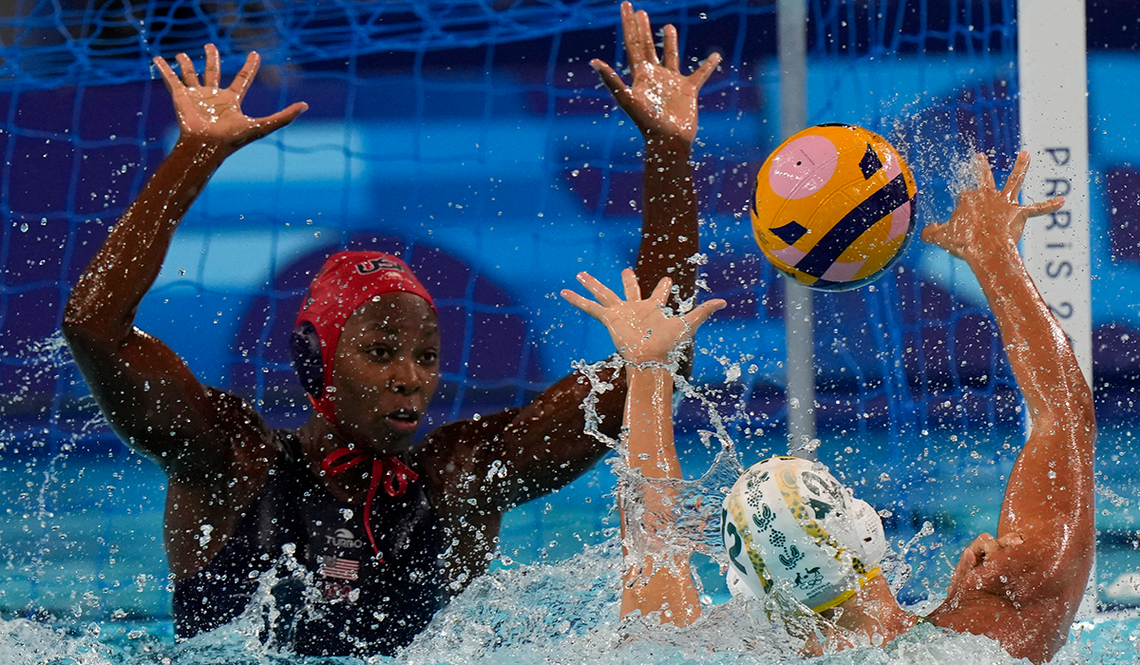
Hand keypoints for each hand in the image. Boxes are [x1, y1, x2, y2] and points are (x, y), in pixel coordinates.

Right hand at [154, 44, 307, 150]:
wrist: (206, 146)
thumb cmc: (232, 139)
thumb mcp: (262, 126)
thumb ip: (284, 117)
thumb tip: (305, 106)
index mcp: (231, 101)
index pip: (242, 80)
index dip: (249, 67)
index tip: (255, 54)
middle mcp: (214, 97)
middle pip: (213, 73)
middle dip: (211, 58)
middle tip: (210, 46)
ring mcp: (196, 97)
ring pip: (191, 75)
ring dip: (186, 64)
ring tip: (182, 54)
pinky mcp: (181, 98)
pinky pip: (171, 80)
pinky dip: (164, 69)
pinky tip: (158, 59)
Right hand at [561, 268, 724, 363]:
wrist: (650, 360)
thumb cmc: (668, 345)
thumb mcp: (688, 324)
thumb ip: (704, 312)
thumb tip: (724, 302)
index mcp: (654, 309)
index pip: (660, 294)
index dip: (664, 287)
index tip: (667, 279)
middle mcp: (635, 309)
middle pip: (630, 290)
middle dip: (627, 280)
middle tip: (624, 270)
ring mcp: (620, 313)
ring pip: (604, 294)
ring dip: (592, 284)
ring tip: (580, 274)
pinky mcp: (609, 319)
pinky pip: (590, 307)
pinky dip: (577, 300)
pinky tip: (564, 292)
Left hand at [591, 2, 720, 142]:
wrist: (668, 141)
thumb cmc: (647, 123)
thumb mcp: (627, 99)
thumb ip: (611, 80)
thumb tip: (593, 61)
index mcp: (640, 75)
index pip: (632, 43)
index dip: (629, 24)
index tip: (626, 6)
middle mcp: (654, 76)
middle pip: (647, 46)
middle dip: (643, 28)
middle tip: (640, 11)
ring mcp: (671, 82)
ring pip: (670, 56)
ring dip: (670, 41)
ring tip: (668, 26)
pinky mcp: (688, 90)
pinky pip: (700, 74)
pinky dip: (708, 65)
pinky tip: (715, 56)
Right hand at [921, 152, 1063, 263]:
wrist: (985, 248)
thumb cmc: (962, 243)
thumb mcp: (939, 237)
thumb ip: (930, 233)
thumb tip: (925, 233)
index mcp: (967, 198)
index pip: (963, 198)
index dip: (961, 211)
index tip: (960, 226)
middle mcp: (987, 195)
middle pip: (984, 177)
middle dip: (981, 166)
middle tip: (980, 158)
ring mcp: (1004, 202)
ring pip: (1014, 180)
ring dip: (1021, 167)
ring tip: (1026, 154)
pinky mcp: (1019, 213)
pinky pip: (1037, 209)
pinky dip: (1049, 206)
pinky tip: (1062, 201)